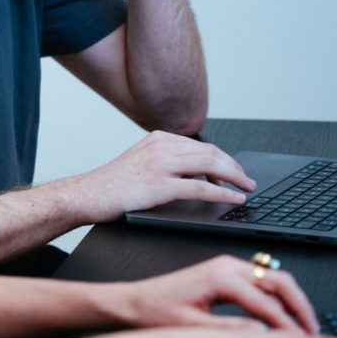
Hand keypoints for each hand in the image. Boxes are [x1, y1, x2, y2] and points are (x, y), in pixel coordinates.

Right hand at [65, 130, 255, 222]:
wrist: (89, 194)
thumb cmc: (113, 184)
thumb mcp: (142, 161)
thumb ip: (166, 160)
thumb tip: (197, 173)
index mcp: (158, 138)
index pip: (202, 144)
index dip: (224, 159)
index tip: (235, 172)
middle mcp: (161, 146)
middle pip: (211, 152)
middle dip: (234, 167)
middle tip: (248, 181)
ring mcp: (160, 164)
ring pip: (210, 165)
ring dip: (234, 178)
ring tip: (246, 189)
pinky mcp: (160, 185)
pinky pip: (200, 188)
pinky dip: (222, 194)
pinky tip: (233, 199)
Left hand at [120, 255, 322, 334]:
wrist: (136, 299)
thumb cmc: (157, 310)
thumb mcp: (193, 327)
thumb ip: (231, 330)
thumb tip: (263, 335)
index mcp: (221, 277)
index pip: (268, 303)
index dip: (289, 326)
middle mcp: (228, 266)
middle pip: (280, 281)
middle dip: (301, 307)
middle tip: (314, 333)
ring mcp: (228, 266)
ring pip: (274, 278)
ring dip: (293, 302)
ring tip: (304, 328)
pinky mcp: (226, 271)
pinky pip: (262, 280)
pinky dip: (278, 298)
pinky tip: (282, 317)